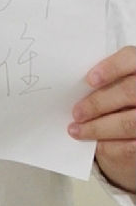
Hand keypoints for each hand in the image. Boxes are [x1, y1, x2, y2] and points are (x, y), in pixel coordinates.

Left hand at [69, 46, 135, 192]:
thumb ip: (106, 80)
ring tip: (77, 130)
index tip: (90, 79)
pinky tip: (95, 144)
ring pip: (129, 123)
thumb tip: (75, 87)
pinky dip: (109, 146)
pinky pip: (130, 147)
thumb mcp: (118, 81)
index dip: (111, 68)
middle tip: (76, 112)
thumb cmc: (121, 96)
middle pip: (128, 92)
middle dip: (98, 103)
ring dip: (98, 128)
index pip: (130, 59)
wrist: (133, 121)